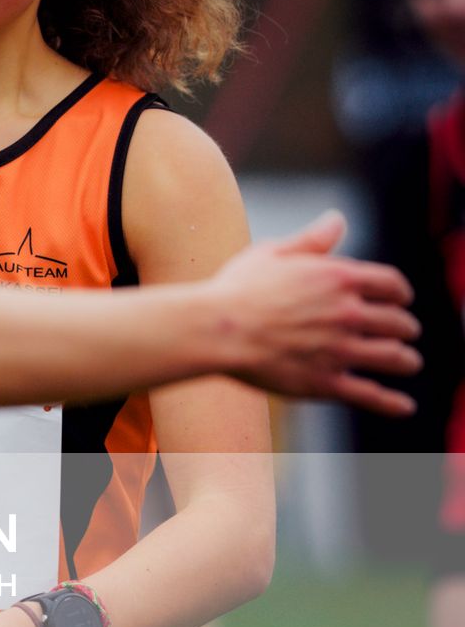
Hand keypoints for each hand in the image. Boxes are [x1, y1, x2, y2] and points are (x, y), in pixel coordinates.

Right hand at [212, 211, 419, 413]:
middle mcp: (348, 313)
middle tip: (404, 332)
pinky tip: (405, 407)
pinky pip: (371, 396)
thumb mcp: (273, 252)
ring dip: (407, 360)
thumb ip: (312, 240)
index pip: (392, 284)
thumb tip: (338, 219)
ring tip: (409, 363)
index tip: (400, 299)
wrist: (216, 329)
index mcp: (338, 278)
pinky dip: (393, 404)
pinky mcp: (326, 382)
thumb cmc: (237, 288)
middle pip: (399, 322)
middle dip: (405, 327)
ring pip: (395, 358)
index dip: (401, 293)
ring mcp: (340, 350)